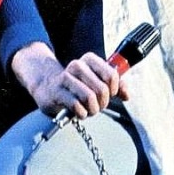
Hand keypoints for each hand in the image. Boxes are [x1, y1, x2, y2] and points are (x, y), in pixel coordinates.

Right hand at [10, 42, 129, 118]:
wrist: (46, 86)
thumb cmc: (76, 85)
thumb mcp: (97, 81)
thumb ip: (115, 85)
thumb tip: (126, 95)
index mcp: (89, 60)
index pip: (112, 74)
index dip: (114, 89)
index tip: (110, 93)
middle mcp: (77, 66)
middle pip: (102, 89)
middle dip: (103, 103)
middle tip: (98, 105)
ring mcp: (65, 78)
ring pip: (90, 98)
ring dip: (93, 109)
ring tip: (89, 110)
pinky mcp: (57, 92)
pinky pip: (77, 107)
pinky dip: (82, 114)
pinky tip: (79, 112)